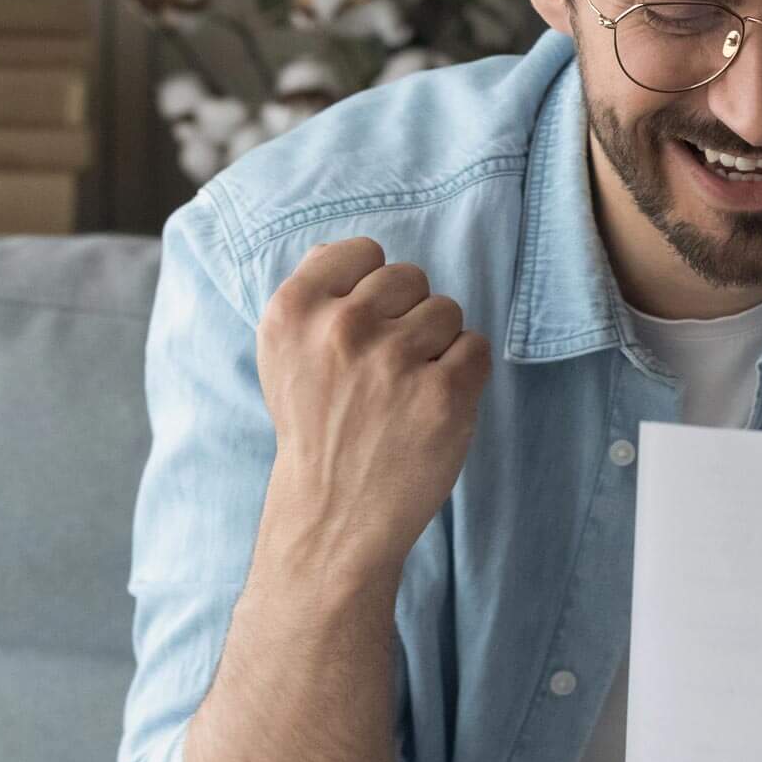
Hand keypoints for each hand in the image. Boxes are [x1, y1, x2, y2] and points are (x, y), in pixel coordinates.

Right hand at [253, 237, 491, 576]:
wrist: (333, 513)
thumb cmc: (317, 426)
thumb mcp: (285, 355)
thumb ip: (313, 296)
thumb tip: (341, 248)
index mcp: (294, 311)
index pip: (363, 251)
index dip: (372, 286)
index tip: (363, 325)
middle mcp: (342, 329)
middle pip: (411, 277)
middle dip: (408, 315)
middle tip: (384, 367)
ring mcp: (394, 362)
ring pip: (448, 310)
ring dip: (437, 346)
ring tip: (404, 390)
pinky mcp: (443, 395)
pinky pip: (476, 347)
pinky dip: (463, 373)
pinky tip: (431, 404)